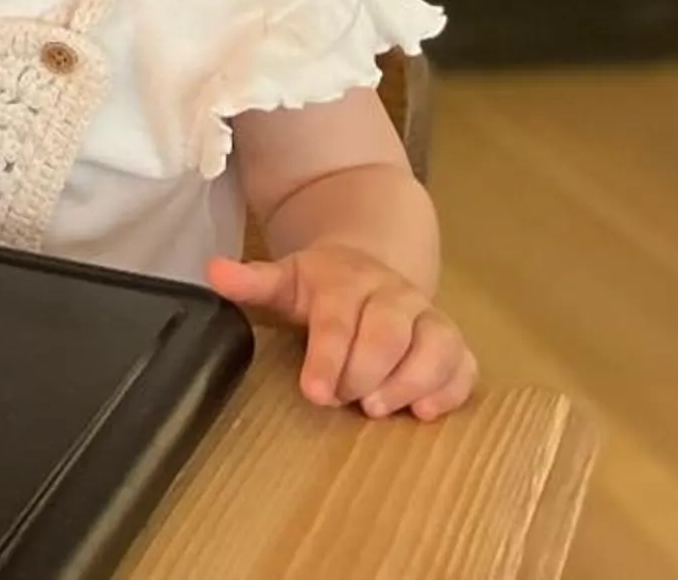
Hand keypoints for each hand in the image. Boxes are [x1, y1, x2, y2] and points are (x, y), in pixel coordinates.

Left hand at [205, 246, 478, 419]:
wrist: (371, 264)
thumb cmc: (323, 287)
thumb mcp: (286, 280)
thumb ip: (252, 282)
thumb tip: (212, 272)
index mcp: (347, 281)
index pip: (339, 319)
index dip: (329, 357)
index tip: (316, 393)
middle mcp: (393, 295)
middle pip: (390, 333)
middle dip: (368, 372)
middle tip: (348, 404)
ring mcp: (427, 317)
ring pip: (436, 344)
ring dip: (412, 382)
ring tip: (380, 410)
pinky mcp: (453, 341)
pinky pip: (465, 363)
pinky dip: (452, 389)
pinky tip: (427, 412)